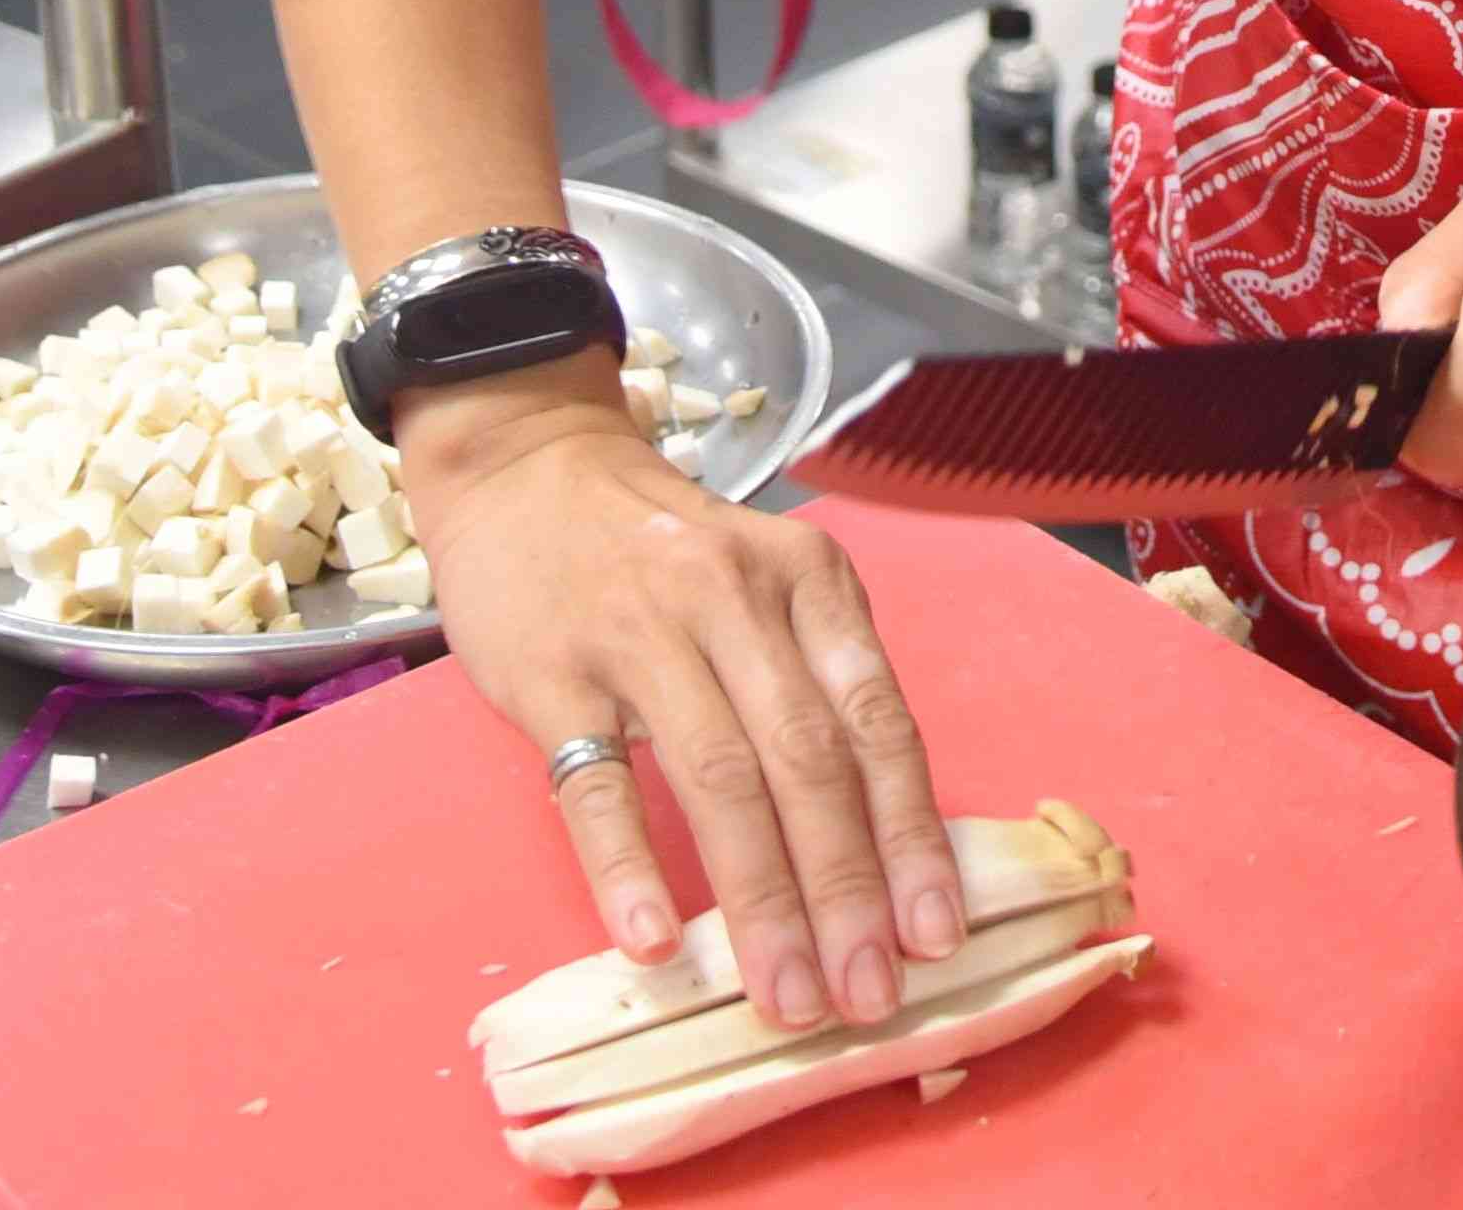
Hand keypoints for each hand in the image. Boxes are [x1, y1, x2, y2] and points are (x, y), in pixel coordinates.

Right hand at [404, 379, 971, 1031]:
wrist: (528, 464)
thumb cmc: (661, 551)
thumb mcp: (765, 581)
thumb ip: (816, 682)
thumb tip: (880, 844)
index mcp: (809, 582)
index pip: (876, 722)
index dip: (910, 836)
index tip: (935, 935)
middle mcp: (735, 601)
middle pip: (808, 761)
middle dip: (846, 890)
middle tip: (867, 997)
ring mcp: (639, 633)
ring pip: (719, 778)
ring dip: (761, 902)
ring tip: (787, 998)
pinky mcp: (552, 672)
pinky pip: (598, 782)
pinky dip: (630, 865)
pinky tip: (656, 941)